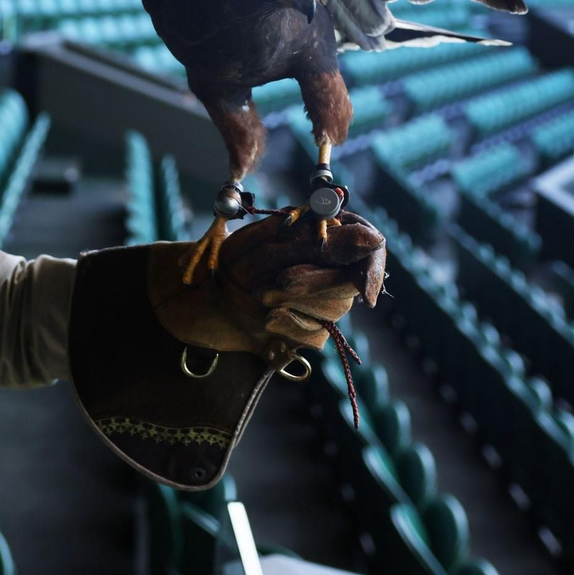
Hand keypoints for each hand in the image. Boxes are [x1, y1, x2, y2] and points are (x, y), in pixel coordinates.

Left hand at [149, 209, 385, 354]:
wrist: (199, 299)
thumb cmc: (232, 262)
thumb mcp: (272, 244)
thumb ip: (322, 241)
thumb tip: (374, 238)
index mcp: (323, 238)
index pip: (369, 249)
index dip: (373, 269)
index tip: (366, 292)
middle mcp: (328, 269)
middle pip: (351, 283)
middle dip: (314, 286)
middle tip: (278, 282)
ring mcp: (319, 301)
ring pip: (335, 311)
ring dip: (295, 306)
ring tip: (261, 297)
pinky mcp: (307, 330)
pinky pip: (316, 337)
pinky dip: (289, 328)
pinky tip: (266, 321)